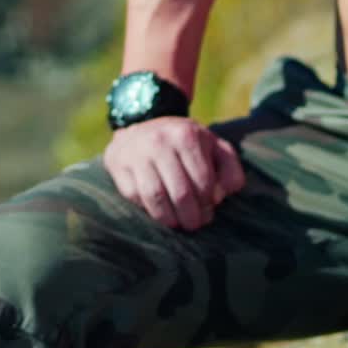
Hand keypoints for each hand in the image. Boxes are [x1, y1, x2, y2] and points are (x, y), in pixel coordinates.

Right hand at [104, 116, 244, 229]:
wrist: (142, 122)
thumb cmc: (184, 143)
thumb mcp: (212, 145)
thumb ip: (229, 168)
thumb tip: (220, 196)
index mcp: (186, 135)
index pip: (203, 181)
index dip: (208, 204)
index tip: (208, 212)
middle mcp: (159, 141)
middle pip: (180, 193)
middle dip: (191, 217)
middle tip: (194, 224)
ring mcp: (136, 152)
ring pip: (155, 198)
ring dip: (169, 219)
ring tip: (177, 223)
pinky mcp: (118, 163)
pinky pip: (134, 196)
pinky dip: (147, 209)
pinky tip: (158, 210)